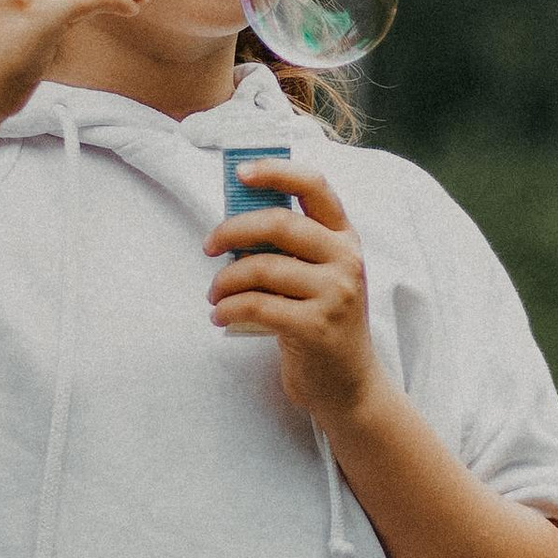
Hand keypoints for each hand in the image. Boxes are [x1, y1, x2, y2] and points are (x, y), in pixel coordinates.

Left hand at [204, 169, 377, 427]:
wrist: (349, 385)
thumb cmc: (320, 322)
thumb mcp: (317, 277)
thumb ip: (289, 248)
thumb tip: (234, 222)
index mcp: (345, 238)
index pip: (315, 186)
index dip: (277, 172)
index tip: (241, 173)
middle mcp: (346, 260)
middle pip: (279, 223)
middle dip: (233, 230)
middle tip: (209, 245)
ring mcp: (335, 294)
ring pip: (262, 267)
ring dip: (225, 280)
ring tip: (215, 294)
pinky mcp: (316, 327)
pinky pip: (256, 305)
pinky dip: (228, 308)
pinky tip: (219, 316)